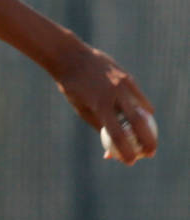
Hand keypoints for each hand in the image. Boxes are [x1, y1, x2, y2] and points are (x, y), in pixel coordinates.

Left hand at [54, 44, 155, 164]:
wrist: (71, 57)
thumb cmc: (72, 87)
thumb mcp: (81, 109)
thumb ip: (99, 126)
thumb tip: (110, 150)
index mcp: (99, 105)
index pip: (117, 135)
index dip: (125, 151)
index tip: (130, 162)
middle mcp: (114, 94)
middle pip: (138, 124)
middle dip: (148, 142)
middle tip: (149, 154)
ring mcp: (123, 84)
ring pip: (143, 110)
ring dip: (148, 126)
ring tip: (147, 138)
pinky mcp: (127, 77)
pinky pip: (140, 98)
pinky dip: (143, 109)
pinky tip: (143, 119)